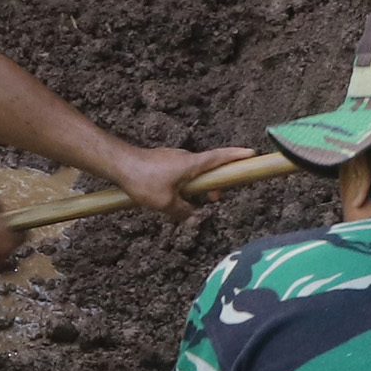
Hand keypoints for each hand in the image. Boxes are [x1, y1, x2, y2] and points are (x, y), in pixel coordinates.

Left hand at [112, 144, 251, 214]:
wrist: (119, 164)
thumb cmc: (144, 180)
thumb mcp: (166, 203)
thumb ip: (183, 211)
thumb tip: (193, 217)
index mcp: (192, 164)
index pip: (220, 158)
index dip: (236, 156)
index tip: (251, 154)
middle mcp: (185, 158)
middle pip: (208, 168)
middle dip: (215, 182)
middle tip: (215, 198)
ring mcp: (173, 159)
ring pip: (192, 173)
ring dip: (196, 186)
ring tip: (188, 202)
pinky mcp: (162, 162)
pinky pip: (179, 173)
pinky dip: (183, 184)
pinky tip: (171, 197)